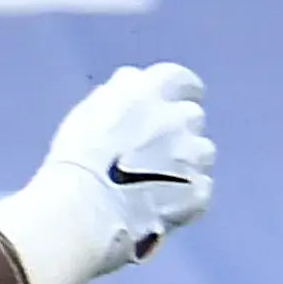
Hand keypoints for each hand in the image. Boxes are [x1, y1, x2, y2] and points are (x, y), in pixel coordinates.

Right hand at [40, 62, 213, 267]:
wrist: (89, 203)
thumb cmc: (80, 154)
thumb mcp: (93, 109)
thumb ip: (122, 93)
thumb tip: (136, 83)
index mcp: (151, 91)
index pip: (182, 80)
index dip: (178, 91)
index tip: (172, 101)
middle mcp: (181, 117)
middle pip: (191, 116)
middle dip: (178, 128)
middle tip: (152, 147)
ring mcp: (194, 155)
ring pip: (202, 151)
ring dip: (186, 159)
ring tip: (157, 176)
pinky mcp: (200, 189)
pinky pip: (200, 185)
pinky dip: (186, 190)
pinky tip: (161, 199)